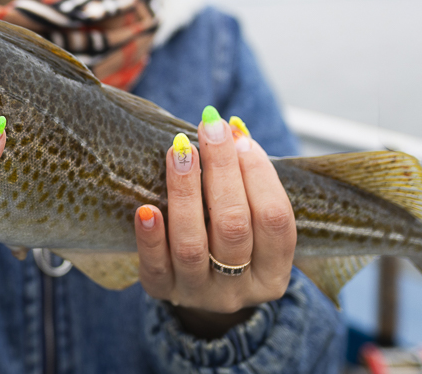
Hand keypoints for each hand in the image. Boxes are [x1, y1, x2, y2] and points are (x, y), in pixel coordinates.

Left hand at [134, 108, 295, 338]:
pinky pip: (155, 267)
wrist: (199, 286)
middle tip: (208, 128)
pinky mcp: (162, 291)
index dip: (259, 173)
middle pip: (233, 226)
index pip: (275, 219)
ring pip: (192, 245)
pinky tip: (145, 208)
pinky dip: (151, 237)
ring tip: (179, 151)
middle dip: (222, 170)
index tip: (237, 135)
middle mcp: (239, 289)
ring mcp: (199, 293)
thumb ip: (246, 180)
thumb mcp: (249, 218)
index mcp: (273, 272)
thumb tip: (230, 129)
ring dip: (185, 192)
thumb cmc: (228, 238)